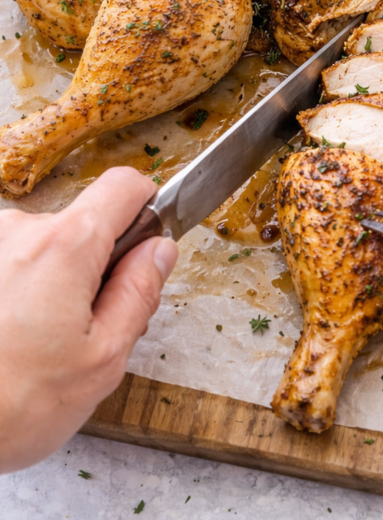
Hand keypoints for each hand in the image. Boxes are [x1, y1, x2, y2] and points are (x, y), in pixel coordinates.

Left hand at [0, 167, 177, 473]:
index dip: (147, 209)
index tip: (147, 245)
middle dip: (99, 265)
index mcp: (65, 245)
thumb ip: (139, 294)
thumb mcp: (103, 358)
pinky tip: (13, 339)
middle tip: (92, 328)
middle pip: (84, 223)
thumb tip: (159, 252)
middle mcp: (21, 230)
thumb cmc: (11, 405)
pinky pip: (14, 262)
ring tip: (42, 344)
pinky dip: (22, 289)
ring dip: (56, 282)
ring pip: (47, 247)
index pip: (125, 185)